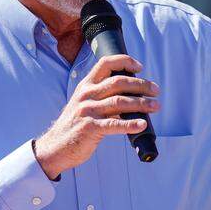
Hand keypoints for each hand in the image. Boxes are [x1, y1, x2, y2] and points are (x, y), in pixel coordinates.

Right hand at [34, 55, 160, 178]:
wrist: (55, 147)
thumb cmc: (74, 125)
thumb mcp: (83, 103)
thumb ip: (100, 95)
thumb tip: (130, 93)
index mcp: (85, 86)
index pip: (105, 63)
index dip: (124, 61)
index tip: (140, 67)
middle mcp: (86, 95)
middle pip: (118, 82)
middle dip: (141, 85)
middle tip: (155, 91)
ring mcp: (87, 111)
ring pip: (120, 102)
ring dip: (142, 103)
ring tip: (155, 106)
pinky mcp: (90, 128)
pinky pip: (115, 125)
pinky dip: (131, 124)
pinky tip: (142, 124)